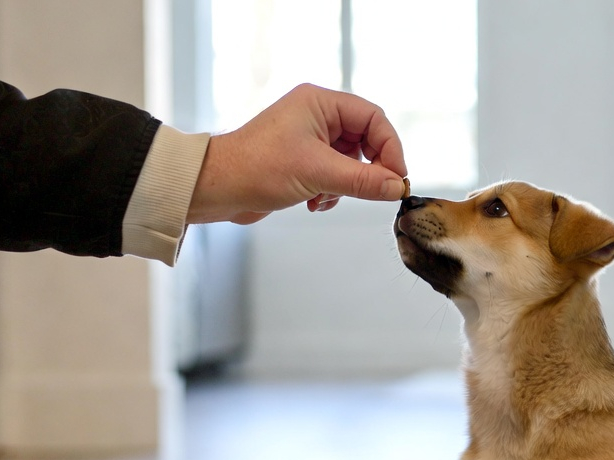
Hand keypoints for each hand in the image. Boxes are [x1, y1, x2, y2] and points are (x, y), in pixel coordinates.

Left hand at [187, 83, 407, 223]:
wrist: (217, 188)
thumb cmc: (256, 168)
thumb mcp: (318, 174)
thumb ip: (363, 180)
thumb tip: (395, 187)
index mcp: (320, 103)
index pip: (373, 118)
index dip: (390, 148)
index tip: (396, 177)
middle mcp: (316, 115)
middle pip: (365, 140)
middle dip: (368, 170)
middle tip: (374, 191)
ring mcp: (309, 138)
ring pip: (351, 161)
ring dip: (347, 185)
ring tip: (328, 197)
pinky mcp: (302, 160)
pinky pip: (335, 174)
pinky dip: (332, 191)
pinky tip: (315, 202)